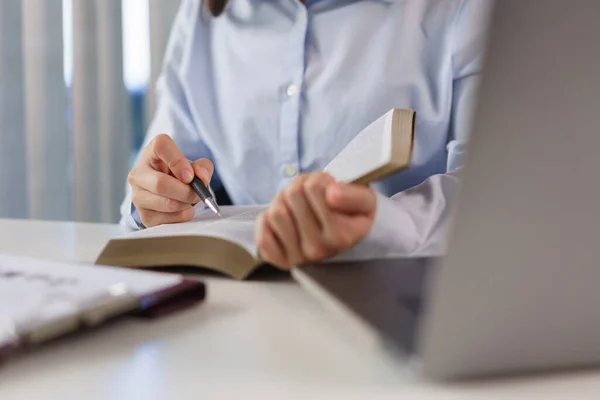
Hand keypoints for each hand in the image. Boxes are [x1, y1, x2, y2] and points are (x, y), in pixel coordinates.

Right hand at [128, 134, 213, 227]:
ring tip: (190, 200)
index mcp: (151, 153)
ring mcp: (137, 196)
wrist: (166, 194)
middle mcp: (139, 173)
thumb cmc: (178, 176)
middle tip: (197, 193)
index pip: (160, 146)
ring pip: (167, 203)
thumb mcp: (192, 167)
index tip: (189, 175)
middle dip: (186, 191)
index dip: (178, 160)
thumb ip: (202, 167)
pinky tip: (183, 209)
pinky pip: (169, 220)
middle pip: (161, 184)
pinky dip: (183, 216)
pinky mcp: (144, 216)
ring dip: (187, 204)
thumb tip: (202, 177)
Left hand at [256, 172, 376, 268]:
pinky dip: (269, 222)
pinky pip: (263, 234)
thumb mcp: (366, 200)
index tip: (330, 188)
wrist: (347, 236)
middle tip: (313, 194)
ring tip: (299, 206)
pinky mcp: (280, 261)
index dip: (320, 179)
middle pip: (293, 195)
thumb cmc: (353, 214)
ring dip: (285, 201)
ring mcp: (298, 258)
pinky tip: (286, 220)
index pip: (314, 188)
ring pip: (276, 211)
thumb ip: (354, 195)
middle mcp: (319, 250)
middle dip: (301, 186)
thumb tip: (332, 194)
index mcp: (341, 235)